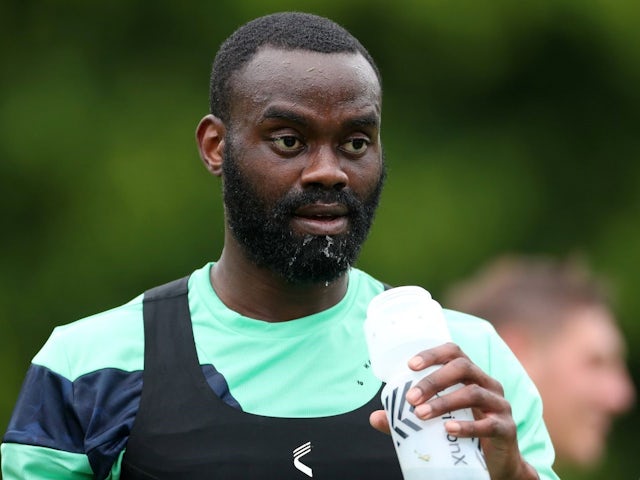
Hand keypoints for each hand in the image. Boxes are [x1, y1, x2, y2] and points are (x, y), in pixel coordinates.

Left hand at [369, 342, 538, 479]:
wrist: (497, 465)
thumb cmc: (463, 435)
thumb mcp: (435, 423)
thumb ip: (407, 419)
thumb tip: (375, 417)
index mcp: (471, 376)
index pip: (454, 352)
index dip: (433, 354)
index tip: (410, 365)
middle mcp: (487, 384)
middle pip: (463, 368)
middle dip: (434, 380)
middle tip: (411, 398)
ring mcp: (500, 405)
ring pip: (473, 393)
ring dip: (444, 402)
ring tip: (421, 415)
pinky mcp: (506, 428)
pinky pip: (488, 424)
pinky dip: (466, 425)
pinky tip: (449, 430)